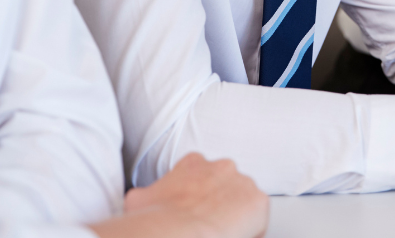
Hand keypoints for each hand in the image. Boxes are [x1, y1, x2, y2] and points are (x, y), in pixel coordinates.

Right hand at [92, 154, 268, 237]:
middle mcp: (222, 166)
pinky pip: (257, 221)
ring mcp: (243, 182)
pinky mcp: (258, 202)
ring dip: (235, 218)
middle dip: (219, 206)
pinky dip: (250, 233)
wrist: (180, 230)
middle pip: (224, 188)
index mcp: (194, 163)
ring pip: (242, 203)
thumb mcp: (138, 200)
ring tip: (221, 235)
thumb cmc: (156, 218)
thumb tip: (136, 202)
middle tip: (209, 227)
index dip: (198, 197)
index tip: (194, 212)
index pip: (201, 176)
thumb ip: (145, 195)